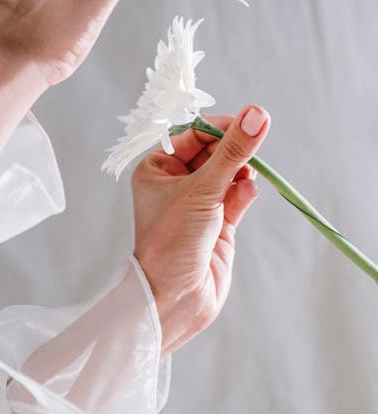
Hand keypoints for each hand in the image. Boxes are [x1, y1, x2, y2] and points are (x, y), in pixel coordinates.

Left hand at [132, 106, 269, 355]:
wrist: (174, 300)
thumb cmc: (173, 240)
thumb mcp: (203, 189)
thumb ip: (233, 152)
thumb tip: (257, 113)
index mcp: (157, 169)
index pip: (191, 134)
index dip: (219, 126)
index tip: (246, 122)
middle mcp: (175, 184)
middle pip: (212, 152)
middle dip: (232, 148)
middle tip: (254, 143)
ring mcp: (198, 204)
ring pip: (227, 174)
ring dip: (240, 170)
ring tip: (248, 173)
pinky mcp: (218, 224)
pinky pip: (236, 197)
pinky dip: (244, 191)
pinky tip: (248, 190)